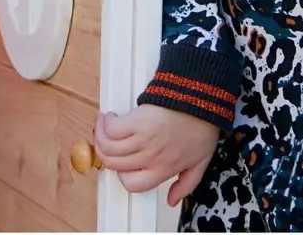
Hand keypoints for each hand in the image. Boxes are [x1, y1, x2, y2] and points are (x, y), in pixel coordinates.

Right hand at [95, 105, 218, 206]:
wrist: (202, 103)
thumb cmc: (201, 129)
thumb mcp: (199, 163)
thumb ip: (185, 184)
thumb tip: (171, 200)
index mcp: (163, 169)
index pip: (132, 184)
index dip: (122, 174)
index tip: (120, 161)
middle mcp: (151, 157)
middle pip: (113, 163)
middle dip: (104, 151)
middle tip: (105, 140)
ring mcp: (144, 140)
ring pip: (108, 146)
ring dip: (100, 134)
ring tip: (104, 125)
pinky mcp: (138, 122)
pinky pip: (111, 129)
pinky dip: (105, 123)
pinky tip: (110, 117)